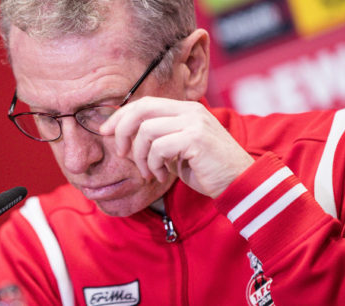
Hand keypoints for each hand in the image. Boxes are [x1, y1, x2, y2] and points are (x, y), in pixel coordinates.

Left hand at [99, 97, 253, 198]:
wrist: (239, 184)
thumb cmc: (206, 169)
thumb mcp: (178, 149)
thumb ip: (158, 138)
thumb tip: (124, 137)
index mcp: (185, 110)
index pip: (144, 103)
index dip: (121, 116)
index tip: (106, 131)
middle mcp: (189, 111)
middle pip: (142, 109)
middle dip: (122, 130)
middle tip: (120, 152)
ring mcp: (194, 122)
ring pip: (147, 131)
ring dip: (141, 156)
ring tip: (149, 172)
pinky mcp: (196, 138)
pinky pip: (159, 147)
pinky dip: (154, 164)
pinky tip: (161, 175)